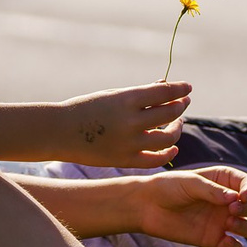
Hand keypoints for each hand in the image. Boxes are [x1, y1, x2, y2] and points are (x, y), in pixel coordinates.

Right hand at [55, 82, 189, 167]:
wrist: (59, 132)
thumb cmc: (86, 108)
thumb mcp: (112, 95)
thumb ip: (140, 94)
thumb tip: (165, 85)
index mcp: (126, 99)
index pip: (164, 92)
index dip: (180, 89)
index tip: (188, 87)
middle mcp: (130, 121)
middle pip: (169, 114)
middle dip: (181, 106)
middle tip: (184, 102)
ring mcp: (129, 143)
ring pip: (167, 138)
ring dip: (177, 128)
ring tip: (177, 122)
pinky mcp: (125, 160)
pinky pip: (155, 159)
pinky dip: (168, 153)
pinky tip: (173, 147)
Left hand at [126, 166, 246, 246]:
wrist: (146, 206)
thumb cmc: (168, 187)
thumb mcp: (190, 183)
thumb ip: (213, 190)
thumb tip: (235, 198)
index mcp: (223, 181)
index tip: (242, 196)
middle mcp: (226, 201)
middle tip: (231, 209)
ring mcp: (221, 221)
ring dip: (246, 226)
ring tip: (229, 223)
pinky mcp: (214, 239)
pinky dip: (235, 246)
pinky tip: (225, 241)